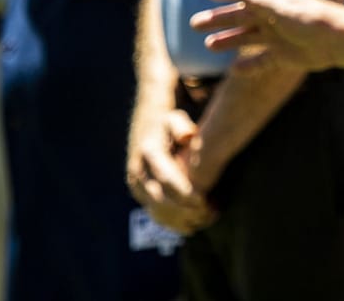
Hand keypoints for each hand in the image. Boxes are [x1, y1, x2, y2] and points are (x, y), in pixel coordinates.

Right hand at [128, 105, 213, 234]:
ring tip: (204, 220)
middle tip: (207, 214)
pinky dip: (173, 223)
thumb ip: (181, 126)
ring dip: (180, 220)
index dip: (184, 192)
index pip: (164, 178)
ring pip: (155, 211)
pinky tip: (192, 225)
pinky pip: (154, 214)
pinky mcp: (139, 194)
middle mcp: (138, 171)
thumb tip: (187, 136)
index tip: (203, 199)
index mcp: (148, 152)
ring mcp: (136, 185)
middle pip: (159, 199)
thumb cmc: (167, 123)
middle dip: (184, 210)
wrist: (145, 126)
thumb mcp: (174, 118)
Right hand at [191, 0, 343, 72]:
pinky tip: (233, 69)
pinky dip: (248, 65)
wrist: (338, 40)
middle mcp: (272, 17)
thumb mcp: (279, 5)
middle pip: (239, 17)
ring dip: (228, 41)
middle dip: (218, 19)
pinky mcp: (285, 56)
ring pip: (247, 38)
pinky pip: (261, 61)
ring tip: (209, 45)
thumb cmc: (309, 18)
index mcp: (271, 0)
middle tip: (194, 24)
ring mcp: (278, 37)